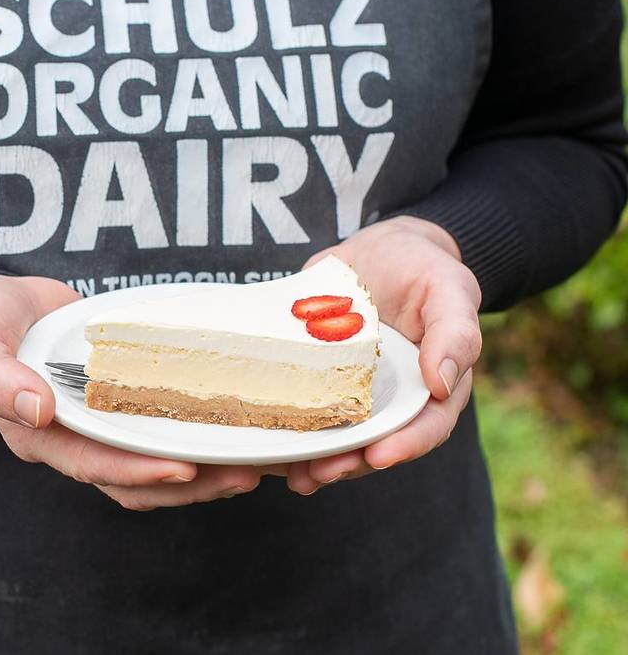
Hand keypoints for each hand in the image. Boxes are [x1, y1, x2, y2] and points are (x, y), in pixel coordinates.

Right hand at [0, 272, 276, 508]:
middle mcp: (73, 437)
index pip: (93, 464)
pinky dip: (194, 434)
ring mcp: (98, 422)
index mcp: (39, 433)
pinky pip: (158, 427)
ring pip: (153, 461)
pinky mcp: (117, 401)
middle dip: (189, 482)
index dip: (138, 470)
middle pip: (135, 477)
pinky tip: (232, 427)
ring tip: (252, 464)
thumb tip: (36, 408)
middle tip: (242, 474)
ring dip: (202, 469)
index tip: (183, 469)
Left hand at [285, 216, 480, 495]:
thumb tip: (443, 383)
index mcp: (431, 385)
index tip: (379, 457)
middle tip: (320, 473)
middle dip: (349, 464)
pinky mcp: (318, 377)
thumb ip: (455, 333)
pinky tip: (269, 448)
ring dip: (317, 460)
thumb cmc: (423, 268)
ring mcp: (353, 391)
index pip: (425, 426)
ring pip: (338, 436)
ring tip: (295, 474)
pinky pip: (305, 409)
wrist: (380, 249)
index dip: (404, 445)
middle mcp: (392, 398)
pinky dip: (290, 431)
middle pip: (375, 443)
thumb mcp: (449, 288)